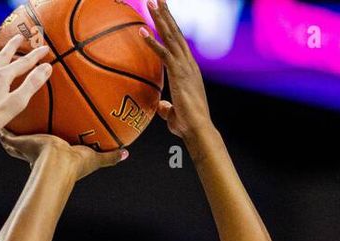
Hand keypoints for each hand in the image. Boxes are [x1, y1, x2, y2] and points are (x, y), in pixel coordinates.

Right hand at [0, 129, 126, 179]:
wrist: (57, 165)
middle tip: (17, 118)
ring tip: (2, 111)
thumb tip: (126, 154)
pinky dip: (1, 122)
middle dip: (19, 132)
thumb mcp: (95, 158)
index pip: (41, 145)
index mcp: (47, 155)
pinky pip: (5, 131)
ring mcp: (22, 146)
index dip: (40, 140)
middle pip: (22, 140)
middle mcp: (32, 151)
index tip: (42, 131)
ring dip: (8, 124)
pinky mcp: (16, 141)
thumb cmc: (74, 166)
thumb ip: (109, 156)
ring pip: (11, 135)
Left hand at [140, 0, 213, 144]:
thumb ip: (167, 108)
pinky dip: (151, 42)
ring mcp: (184, 66)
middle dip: (166, 15)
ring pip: (171, 36)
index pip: (178, 43)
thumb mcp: (174, 114)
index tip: (163, 14)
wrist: (198, 128)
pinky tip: (141, 31)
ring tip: (152, 2)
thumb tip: (161, 107)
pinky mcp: (178, 73)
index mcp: (189, 69)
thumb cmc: (188, 124)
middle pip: (175, 33)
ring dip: (161, 19)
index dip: (171, 27)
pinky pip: (163, 53)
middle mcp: (188, 63)